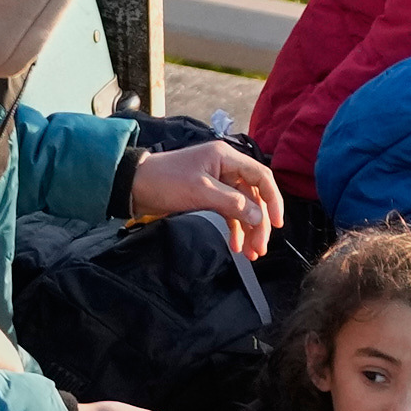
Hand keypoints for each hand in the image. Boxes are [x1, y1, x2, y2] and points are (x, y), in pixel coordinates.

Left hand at [130, 134, 279, 261]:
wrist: (134, 186)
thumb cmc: (165, 182)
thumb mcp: (200, 192)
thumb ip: (232, 203)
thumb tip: (259, 217)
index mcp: (226, 157)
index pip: (261, 176)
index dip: (273, 200)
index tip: (277, 224)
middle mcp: (225, 167)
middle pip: (254, 196)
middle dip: (259, 223)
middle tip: (260, 248)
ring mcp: (218, 182)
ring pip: (243, 207)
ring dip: (249, 230)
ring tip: (251, 253)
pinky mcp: (208, 195)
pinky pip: (230, 213)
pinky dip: (234, 229)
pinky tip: (236, 246)